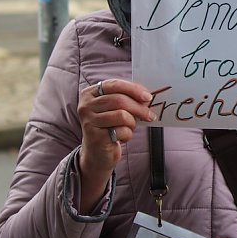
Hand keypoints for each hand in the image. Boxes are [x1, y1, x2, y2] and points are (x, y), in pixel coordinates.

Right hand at [77, 79, 153, 212]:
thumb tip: (147, 97)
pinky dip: (128, 134)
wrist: (97, 152)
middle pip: (119, 100)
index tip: (148, 96)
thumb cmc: (109, 126)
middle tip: (150, 115)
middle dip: (139, 107)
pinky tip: (122, 137)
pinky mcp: (95, 137)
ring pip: (122, 116)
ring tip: (130, 127)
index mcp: (90, 93)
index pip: (114, 85)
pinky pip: (121, 131)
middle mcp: (86, 106)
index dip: (133, 89)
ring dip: (132, 123)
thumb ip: (126, 99)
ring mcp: (89, 122)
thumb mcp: (114, 109)